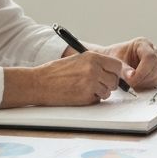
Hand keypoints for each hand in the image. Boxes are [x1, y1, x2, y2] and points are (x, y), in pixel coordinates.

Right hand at [2, 50, 126, 107]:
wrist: (39, 83)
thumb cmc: (56, 72)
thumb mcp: (78, 60)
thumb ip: (95, 63)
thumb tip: (113, 71)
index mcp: (93, 57)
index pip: (117, 65)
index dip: (116, 72)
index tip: (113, 76)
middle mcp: (94, 68)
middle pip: (115, 80)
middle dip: (109, 84)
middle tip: (98, 85)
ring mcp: (91, 83)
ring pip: (108, 91)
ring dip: (100, 93)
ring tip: (85, 89)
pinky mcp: (86, 96)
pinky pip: (97, 100)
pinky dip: (92, 99)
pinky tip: (79, 94)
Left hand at [94, 37, 156, 90]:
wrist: (111, 61)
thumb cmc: (112, 58)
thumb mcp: (115, 62)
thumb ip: (123, 68)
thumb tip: (131, 76)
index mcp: (142, 43)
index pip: (149, 57)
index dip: (142, 71)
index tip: (130, 79)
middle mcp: (152, 51)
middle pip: (155, 67)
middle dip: (142, 79)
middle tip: (129, 83)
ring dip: (144, 82)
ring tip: (131, 83)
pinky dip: (147, 85)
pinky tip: (137, 83)